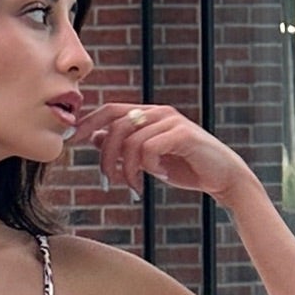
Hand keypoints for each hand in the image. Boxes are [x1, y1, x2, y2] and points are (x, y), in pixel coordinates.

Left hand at [78, 100, 246, 204]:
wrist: (222, 177)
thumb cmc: (186, 167)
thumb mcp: (148, 159)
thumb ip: (125, 147)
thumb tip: (95, 138)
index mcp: (149, 114)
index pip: (110, 110)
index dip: (88, 123)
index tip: (71, 141)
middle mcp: (159, 112)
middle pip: (115, 123)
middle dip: (104, 153)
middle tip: (107, 179)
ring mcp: (172, 121)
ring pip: (130, 140)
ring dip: (126, 168)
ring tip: (134, 185)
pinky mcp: (183, 134)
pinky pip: (149, 148)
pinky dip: (148, 166)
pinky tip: (160, 175)